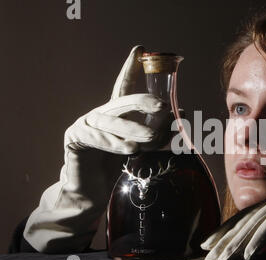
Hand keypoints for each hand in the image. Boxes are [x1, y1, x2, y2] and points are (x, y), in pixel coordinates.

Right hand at [24, 46, 173, 252]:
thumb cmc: (117, 168)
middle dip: (143, 102)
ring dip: (132, 130)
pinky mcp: (74, 138)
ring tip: (151, 139)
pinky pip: (94, 137)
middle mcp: (101, 114)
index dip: (131, 68)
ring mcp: (85, 124)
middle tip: (163, 107)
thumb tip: (181, 116)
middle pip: (122, 101)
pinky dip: (112, 143)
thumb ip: (158, 134)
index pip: (124, 87)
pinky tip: (128, 149)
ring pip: (111, 121)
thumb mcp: (142, 150)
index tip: (140, 50)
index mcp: (117, 113)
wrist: (92, 193)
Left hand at [201, 192, 265, 259]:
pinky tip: (249, 253)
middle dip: (224, 242)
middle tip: (210, 259)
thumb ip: (264, 241)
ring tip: (224, 259)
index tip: (206, 247)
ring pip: (255, 223)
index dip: (221, 233)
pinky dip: (261, 239)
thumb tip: (241, 252)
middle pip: (243, 222)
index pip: (240, 220)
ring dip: (238, 243)